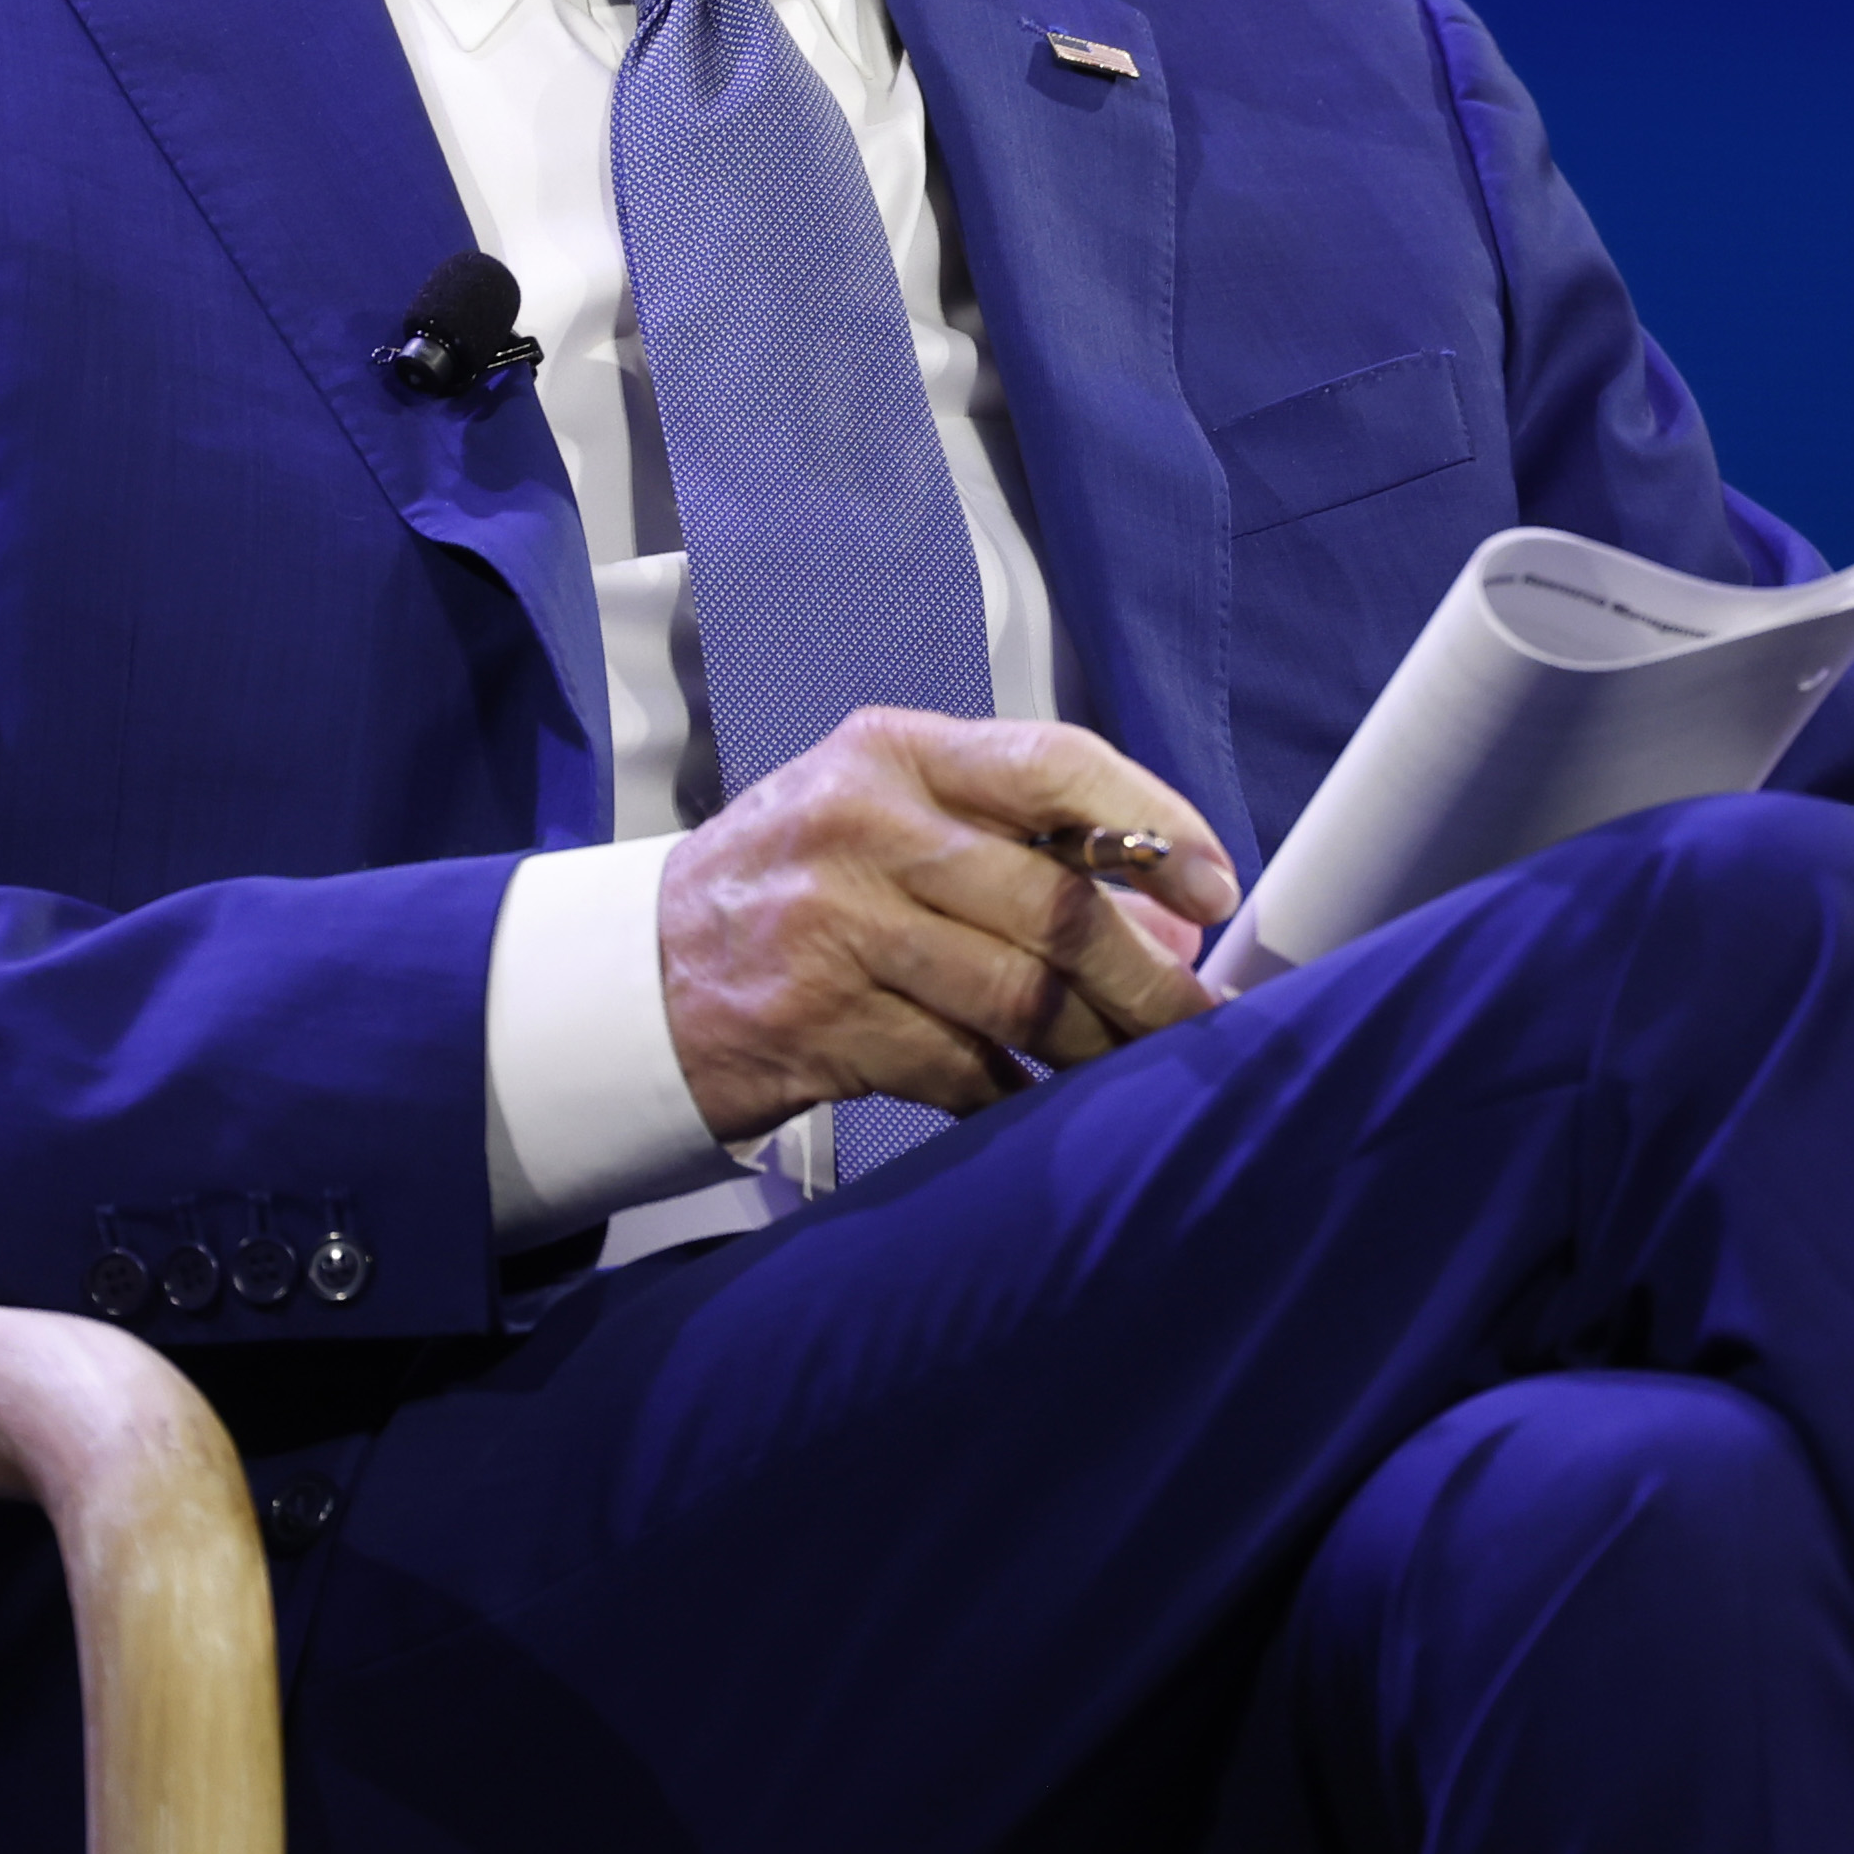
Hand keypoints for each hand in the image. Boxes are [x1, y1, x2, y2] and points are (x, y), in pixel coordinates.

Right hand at [654, 711, 1242, 1142]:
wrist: (634, 978)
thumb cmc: (785, 888)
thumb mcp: (878, 815)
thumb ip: (1006, 841)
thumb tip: (1164, 910)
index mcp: (892, 752)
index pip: (1054, 765)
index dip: (1155, 825)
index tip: (1218, 882)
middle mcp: (863, 826)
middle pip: (1053, 903)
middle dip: (1148, 973)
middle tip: (1204, 1015)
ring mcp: (835, 927)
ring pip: (1019, 997)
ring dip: (1099, 1045)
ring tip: (1143, 1064)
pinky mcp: (818, 1024)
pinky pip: (961, 1069)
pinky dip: (1018, 1093)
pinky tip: (1044, 1101)